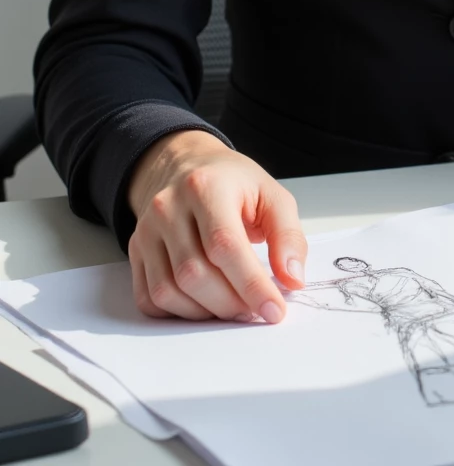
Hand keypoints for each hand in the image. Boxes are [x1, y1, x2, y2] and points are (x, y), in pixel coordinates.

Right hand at [127, 129, 307, 322]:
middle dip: (231, 303)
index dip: (251, 285)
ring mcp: (146, 230)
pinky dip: (179, 312)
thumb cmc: (232, 183)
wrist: (185, 166)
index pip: (225, 246)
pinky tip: (204, 303)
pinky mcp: (135, 250)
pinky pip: (150, 298)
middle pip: (195, 274)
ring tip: (234, 305)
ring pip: (169, 290)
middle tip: (255, 309)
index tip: (274, 310)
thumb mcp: (271, 195)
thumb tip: (292, 280)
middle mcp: (168, 206)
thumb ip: (288, 236)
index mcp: (206, 186)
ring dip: (206, 312)